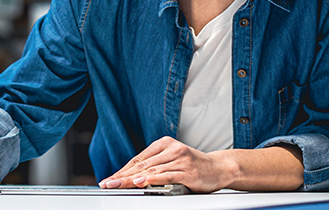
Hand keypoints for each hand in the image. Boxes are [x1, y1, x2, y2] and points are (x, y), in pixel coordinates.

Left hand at [99, 136, 234, 193]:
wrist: (220, 167)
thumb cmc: (194, 166)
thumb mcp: (173, 160)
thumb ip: (155, 165)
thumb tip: (132, 176)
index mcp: (165, 144)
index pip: (138, 159)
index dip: (122, 170)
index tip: (110, 178)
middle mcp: (171, 149)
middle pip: (141, 165)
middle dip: (122, 176)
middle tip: (108, 183)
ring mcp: (180, 159)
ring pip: (151, 170)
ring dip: (132, 179)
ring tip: (118, 184)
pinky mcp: (188, 171)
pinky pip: (166, 175)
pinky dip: (152, 179)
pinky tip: (141, 182)